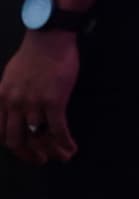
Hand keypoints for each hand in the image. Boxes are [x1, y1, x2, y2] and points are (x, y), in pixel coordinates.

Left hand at [0, 32, 77, 163]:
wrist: (49, 39)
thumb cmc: (32, 54)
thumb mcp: (9, 77)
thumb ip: (8, 96)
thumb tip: (12, 111)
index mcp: (1, 99)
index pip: (0, 132)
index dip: (11, 146)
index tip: (22, 150)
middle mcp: (14, 104)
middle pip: (15, 140)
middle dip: (28, 154)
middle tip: (39, 160)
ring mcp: (33, 104)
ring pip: (39, 137)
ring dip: (51, 151)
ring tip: (61, 157)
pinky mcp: (54, 101)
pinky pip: (58, 129)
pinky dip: (65, 142)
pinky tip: (71, 148)